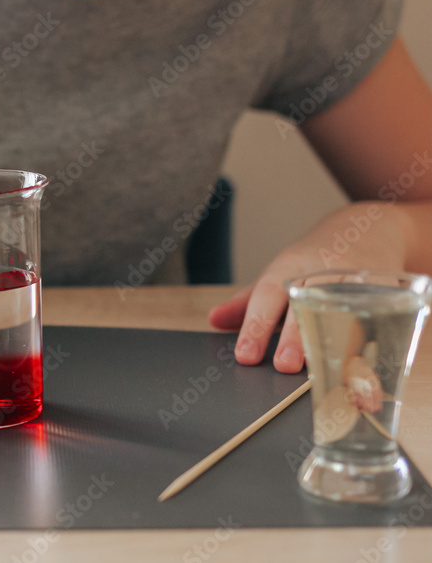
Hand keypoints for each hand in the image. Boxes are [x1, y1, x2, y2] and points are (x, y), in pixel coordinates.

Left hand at [207, 202, 406, 372]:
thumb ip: (247, 302)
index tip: (245, 356)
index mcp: (289, 267)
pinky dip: (370, 338)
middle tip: (284, 365)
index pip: (267, 296)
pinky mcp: (385, 286)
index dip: (256, 326)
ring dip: (333, 340)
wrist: (367, 227)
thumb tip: (213, 320)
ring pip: (342, 310)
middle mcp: (320, 270)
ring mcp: (354, 277)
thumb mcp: (278, 274)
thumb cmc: (314, 259)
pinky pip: (377, 313)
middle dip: (295, 335)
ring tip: (324, 371)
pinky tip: (364, 363)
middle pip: (305, 303)